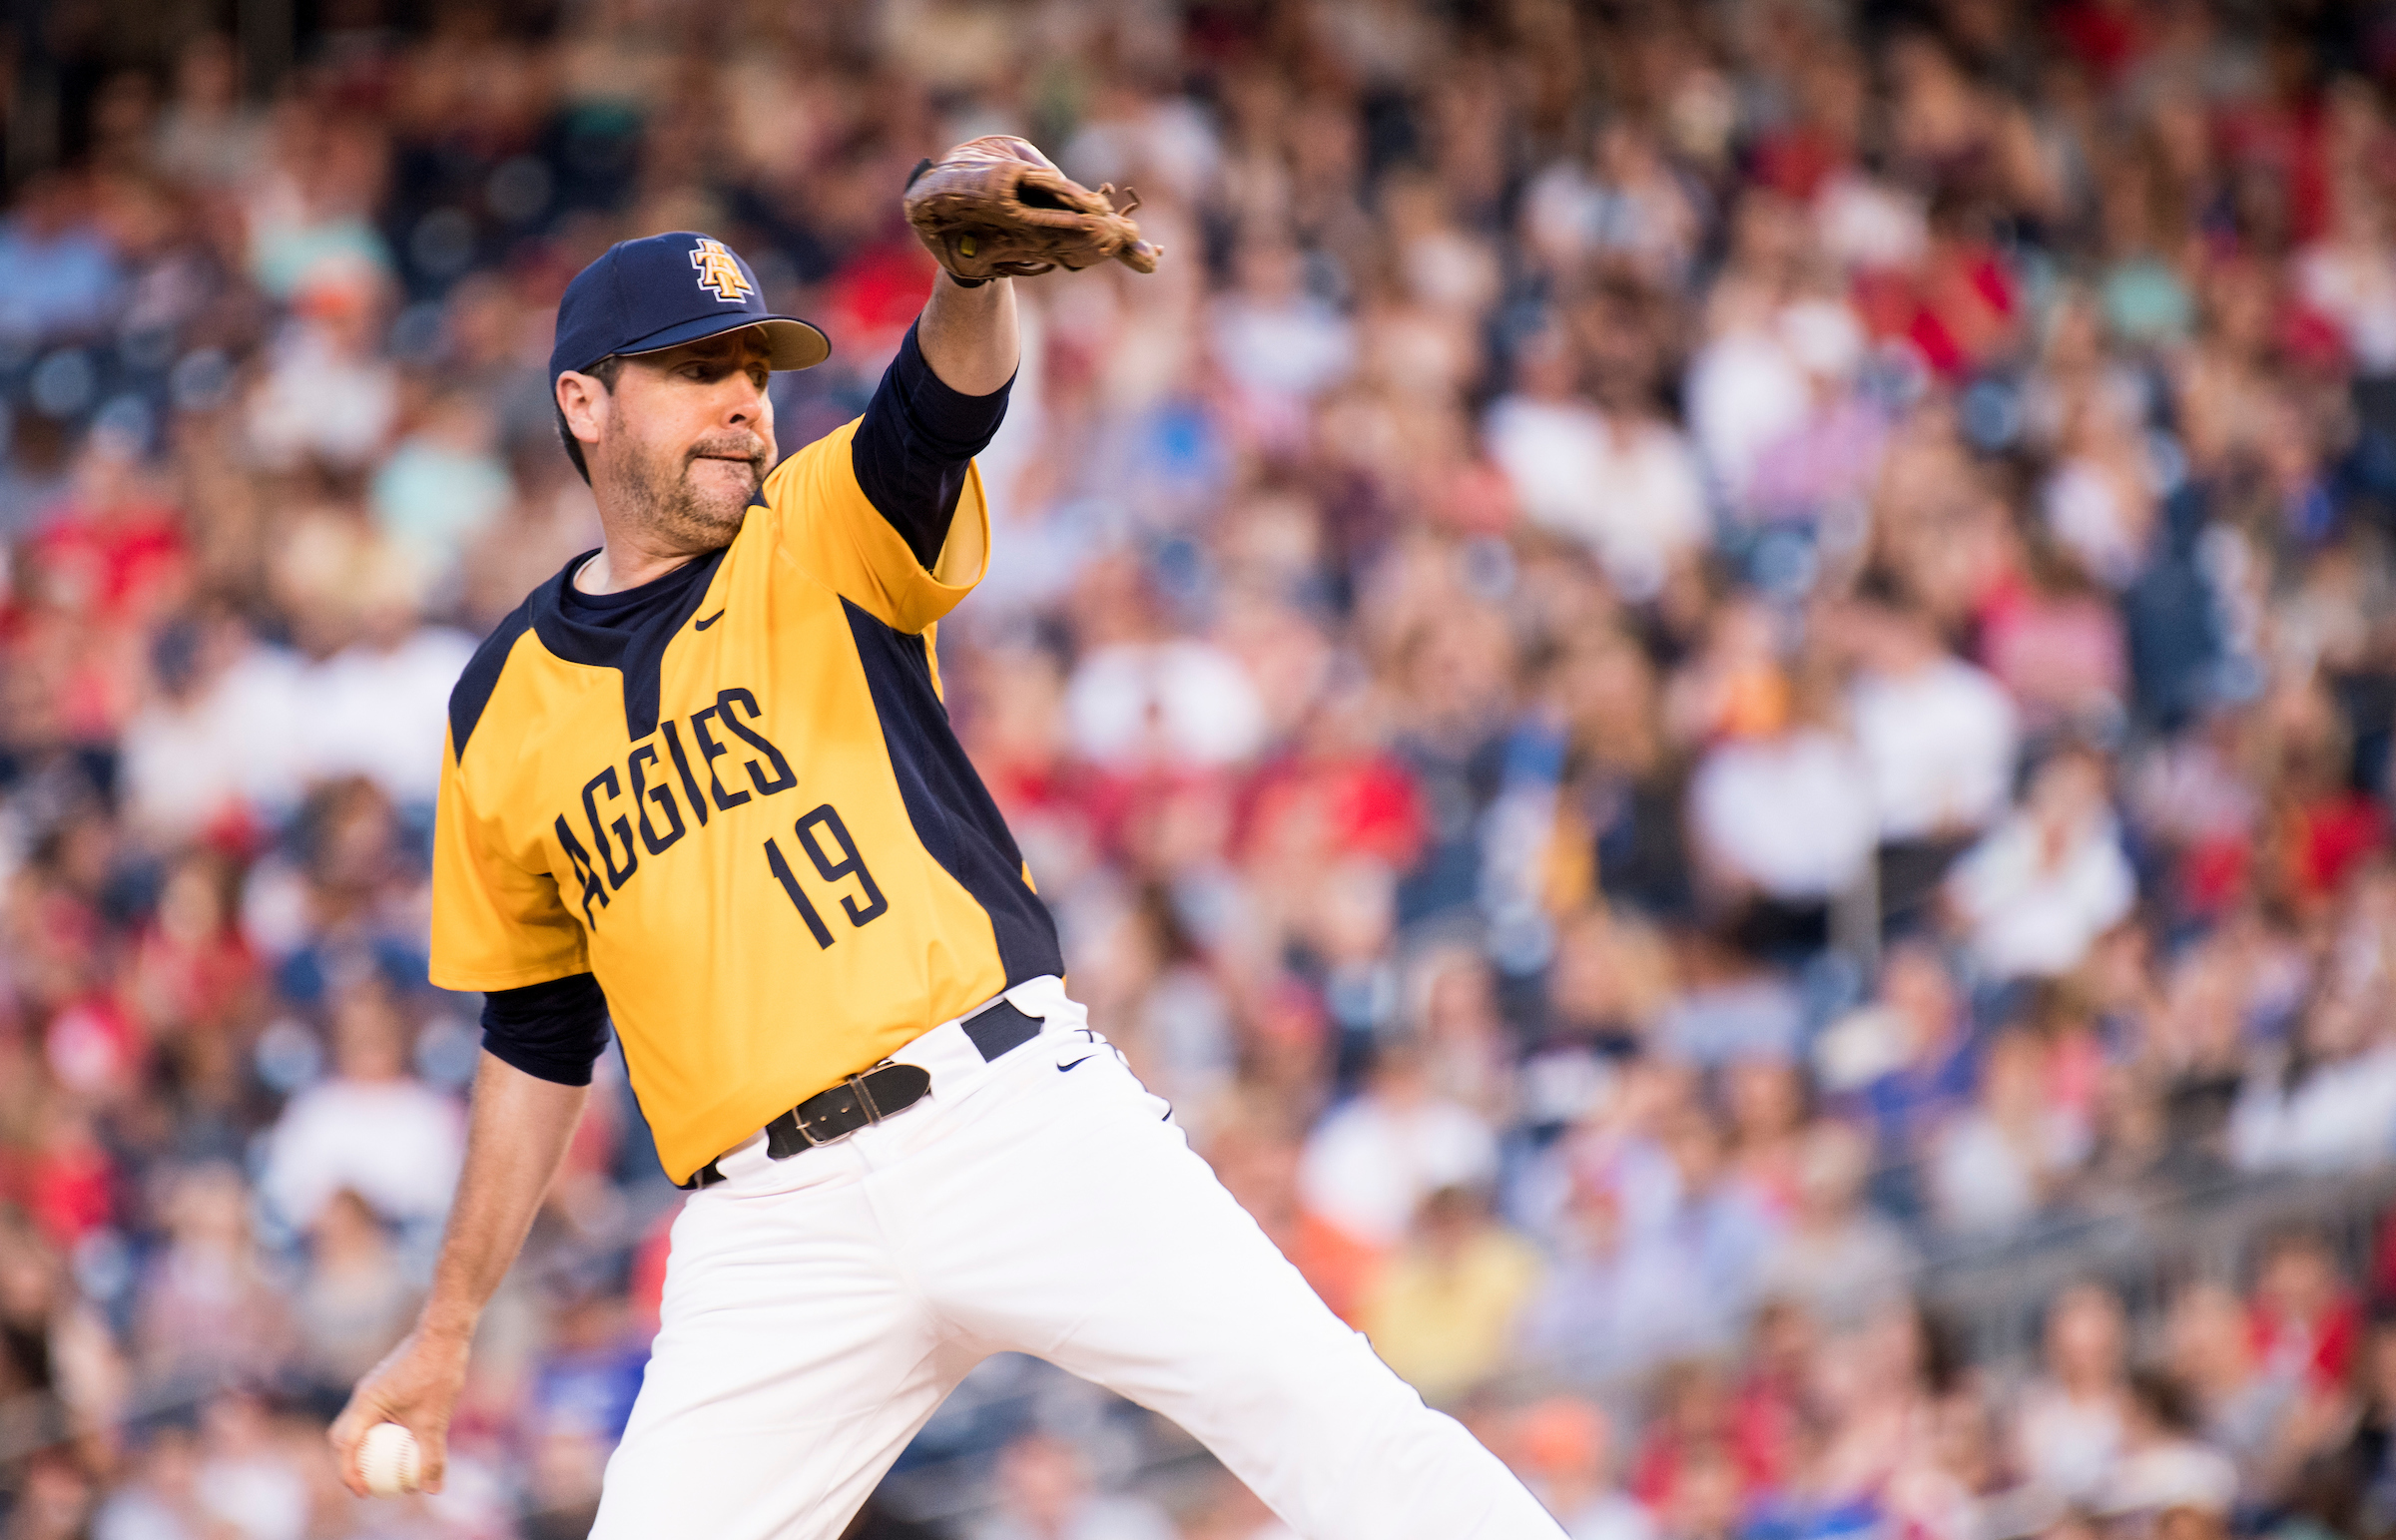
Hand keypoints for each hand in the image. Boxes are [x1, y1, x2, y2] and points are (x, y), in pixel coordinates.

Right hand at [328, 1323, 471, 1495]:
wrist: (446, 1332)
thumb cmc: (439, 1371)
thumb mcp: (436, 1418)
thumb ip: (432, 1455)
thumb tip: (432, 1490)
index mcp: (366, 1403)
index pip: (346, 1445)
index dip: (350, 1473)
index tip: (364, 1493)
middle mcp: (363, 1396)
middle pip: (344, 1436)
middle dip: (352, 1463)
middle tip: (369, 1484)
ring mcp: (373, 1389)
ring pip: (359, 1425)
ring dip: (367, 1448)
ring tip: (386, 1469)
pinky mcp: (386, 1385)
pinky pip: (375, 1415)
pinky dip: (382, 1433)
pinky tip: (404, 1443)